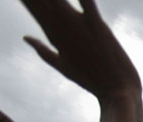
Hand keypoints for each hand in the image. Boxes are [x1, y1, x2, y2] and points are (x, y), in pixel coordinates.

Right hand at [21, 0, 141, 98]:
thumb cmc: (92, 80)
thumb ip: (42, 50)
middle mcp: (62, 27)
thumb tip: (24, 37)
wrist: (117, 92)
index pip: (32, 5)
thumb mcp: (63, 66)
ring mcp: (79, 26)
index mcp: (53, 35)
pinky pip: (87, 3)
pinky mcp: (98, 26)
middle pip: (40, 0)